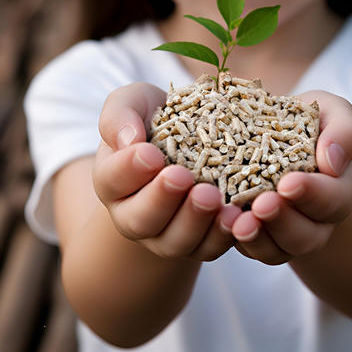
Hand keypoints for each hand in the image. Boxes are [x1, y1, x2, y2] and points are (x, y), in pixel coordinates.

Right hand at [93, 83, 241, 260]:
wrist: (190, 140)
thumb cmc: (157, 118)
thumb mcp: (135, 103)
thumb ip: (121, 115)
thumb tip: (128, 139)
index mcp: (114, 181)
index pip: (112, 179)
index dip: (129, 168)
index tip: (150, 153)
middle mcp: (134, 215)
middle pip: (140, 220)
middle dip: (161, 199)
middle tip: (182, 177)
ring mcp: (167, 234)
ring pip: (175, 242)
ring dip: (195, 221)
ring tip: (213, 196)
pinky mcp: (200, 242)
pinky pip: (209, 249)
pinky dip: (224, 235)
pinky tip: (238, 215)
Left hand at [230, 91, 351, 264]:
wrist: (286, 138)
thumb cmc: (312, 123)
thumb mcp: (334, 114)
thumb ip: (344, 131)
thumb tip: (332, 161)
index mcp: (338, 187)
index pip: (333, 198)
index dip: (312, 193)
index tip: (288, 183)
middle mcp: (317, 218)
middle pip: (307, 234)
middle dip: (283, 221)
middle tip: (261, 205)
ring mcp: (289, 231)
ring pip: (279, 250)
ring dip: (260, 238)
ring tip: (240, 223)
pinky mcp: (262, 236)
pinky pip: (255, 250)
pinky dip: (241, 242)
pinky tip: (226, 224)